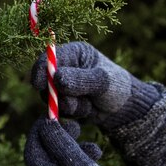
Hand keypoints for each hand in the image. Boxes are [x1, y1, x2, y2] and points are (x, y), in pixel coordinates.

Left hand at [24, 118, 138, 165]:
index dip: (41, 130)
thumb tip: (46, 124)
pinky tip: (97, 155)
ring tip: (94, 147)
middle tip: (75, 124)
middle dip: (59, 135)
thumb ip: (64, 147)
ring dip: (75, 146)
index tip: (52, 113)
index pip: (33, 150)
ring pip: (60, 157)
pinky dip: (82, 156)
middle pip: (45, 152)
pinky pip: (72, 165)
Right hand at [31, 42, 159, 129]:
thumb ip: (80, 79)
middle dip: (56, 94)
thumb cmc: (118, 87)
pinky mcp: (64, 100)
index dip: (40, 70)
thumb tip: (56, 79)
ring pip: (51, 97)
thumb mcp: (102, 81)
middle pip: (45, 79)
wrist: (126, 109)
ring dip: (69, 105)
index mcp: (74, 53)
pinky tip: (88, 109)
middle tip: (72, 103)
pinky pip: (59, 109)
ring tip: (88, 105)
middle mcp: (66, 67)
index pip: (49, 58)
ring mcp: (64, 85)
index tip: (38, 84)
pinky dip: (73, 113)